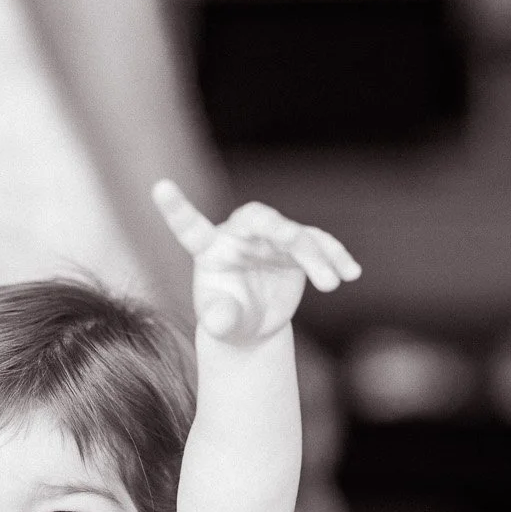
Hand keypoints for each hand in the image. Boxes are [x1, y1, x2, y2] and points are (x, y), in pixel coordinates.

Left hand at [153, 180, 359, 342]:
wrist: (254, 322)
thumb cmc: (228, 317)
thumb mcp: (223, 324)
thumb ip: (219, 320)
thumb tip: (219, 322)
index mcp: (210, 249)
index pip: (190, 227)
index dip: (176, 209)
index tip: (159, 188)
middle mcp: (240, 235)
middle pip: (260, 219)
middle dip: (279, 229)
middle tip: (295, 244)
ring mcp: (271, 238)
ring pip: (297, 235)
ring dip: (317, 256)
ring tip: (333, 284)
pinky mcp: (297, 246)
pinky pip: (320, 244)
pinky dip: (336, 256)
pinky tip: (352, 272)